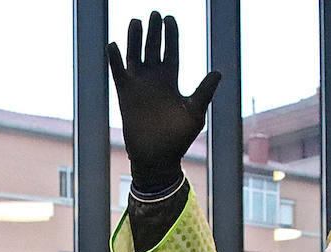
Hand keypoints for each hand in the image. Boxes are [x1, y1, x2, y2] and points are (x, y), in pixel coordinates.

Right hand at [107, 12, 220, 188]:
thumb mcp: (195, 113)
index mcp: (172, 80)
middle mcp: (155, 79)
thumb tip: (217, 73)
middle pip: (153, 48)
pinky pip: (118, 72)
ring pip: (135, 55)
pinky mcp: (125, 95)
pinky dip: (115, 59)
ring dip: (134, 39)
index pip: (171, 51)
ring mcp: (139, 86)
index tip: (170, 18)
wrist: (157, 158)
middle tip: (155, 13)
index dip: (171, 35)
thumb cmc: (178, 139)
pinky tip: (113, 45)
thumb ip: (203, 92)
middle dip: (154, 31)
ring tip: (136, 21)